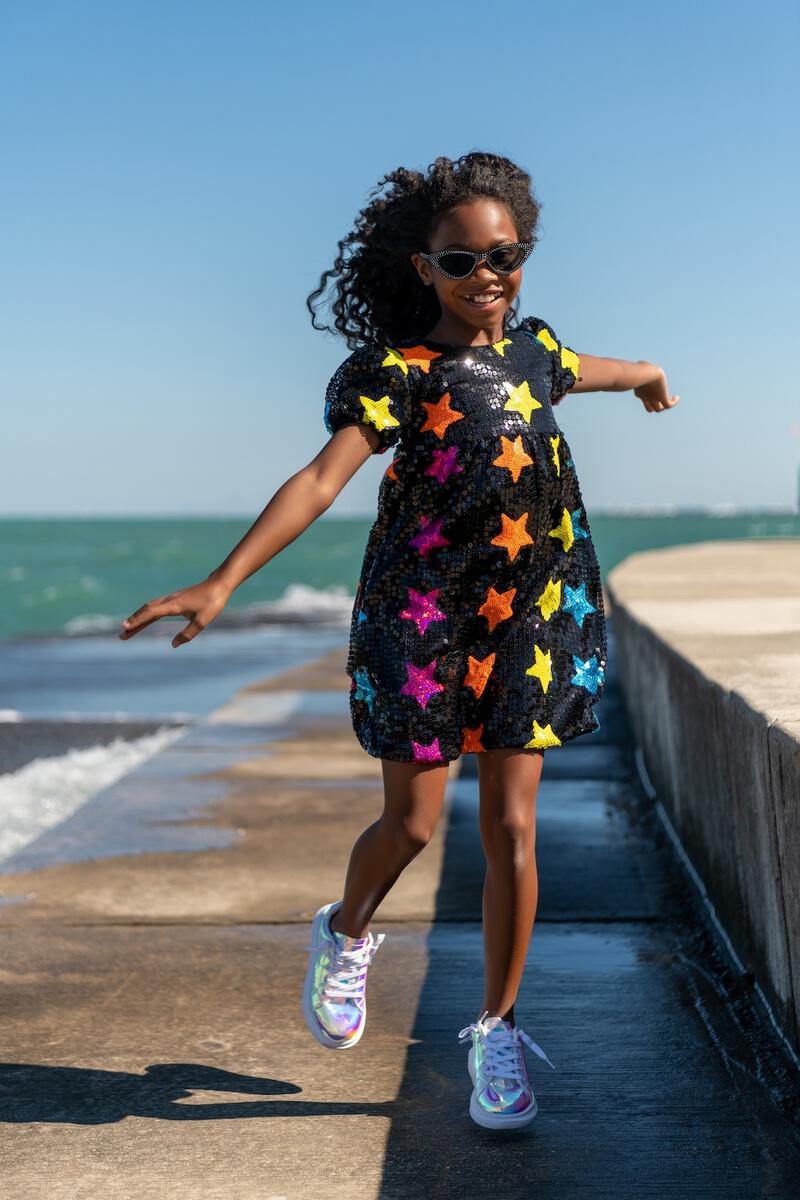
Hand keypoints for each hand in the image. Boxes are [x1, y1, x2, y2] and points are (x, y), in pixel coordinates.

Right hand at [118, 578, 232, 646]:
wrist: (219, 584)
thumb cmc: (213, 602)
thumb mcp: (203, 621)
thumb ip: (188, 634)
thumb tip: (173, 644)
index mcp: (174, 605)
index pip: (151, 613)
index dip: (137, 621)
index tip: (125, 628)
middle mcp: (169, 600)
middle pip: (146, 611)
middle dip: (133, 623)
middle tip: (122, 635)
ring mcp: (171, 598)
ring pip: (149, 608)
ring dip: (138, 618)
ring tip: (129, 629)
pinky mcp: (175, 599)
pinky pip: (156, 607)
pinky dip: (147, 614)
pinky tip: (145, 619)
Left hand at [634, 364, 679, 413]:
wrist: (647, 373)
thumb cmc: (642, 369)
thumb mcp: (641, 366)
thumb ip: (642, 366)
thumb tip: (643, 364)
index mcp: (639, 392)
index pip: (641, 397)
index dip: (646, 396)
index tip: (652, 388)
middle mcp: (646, 398)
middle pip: (649, 409)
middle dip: (655, 405)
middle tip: (660, 398)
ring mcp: (654, 399)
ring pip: (659, 409)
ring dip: (664, 405)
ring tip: (670, 397)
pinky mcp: (662, 397)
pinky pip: (669, 405)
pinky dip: (674, 402)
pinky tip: (677, 397)